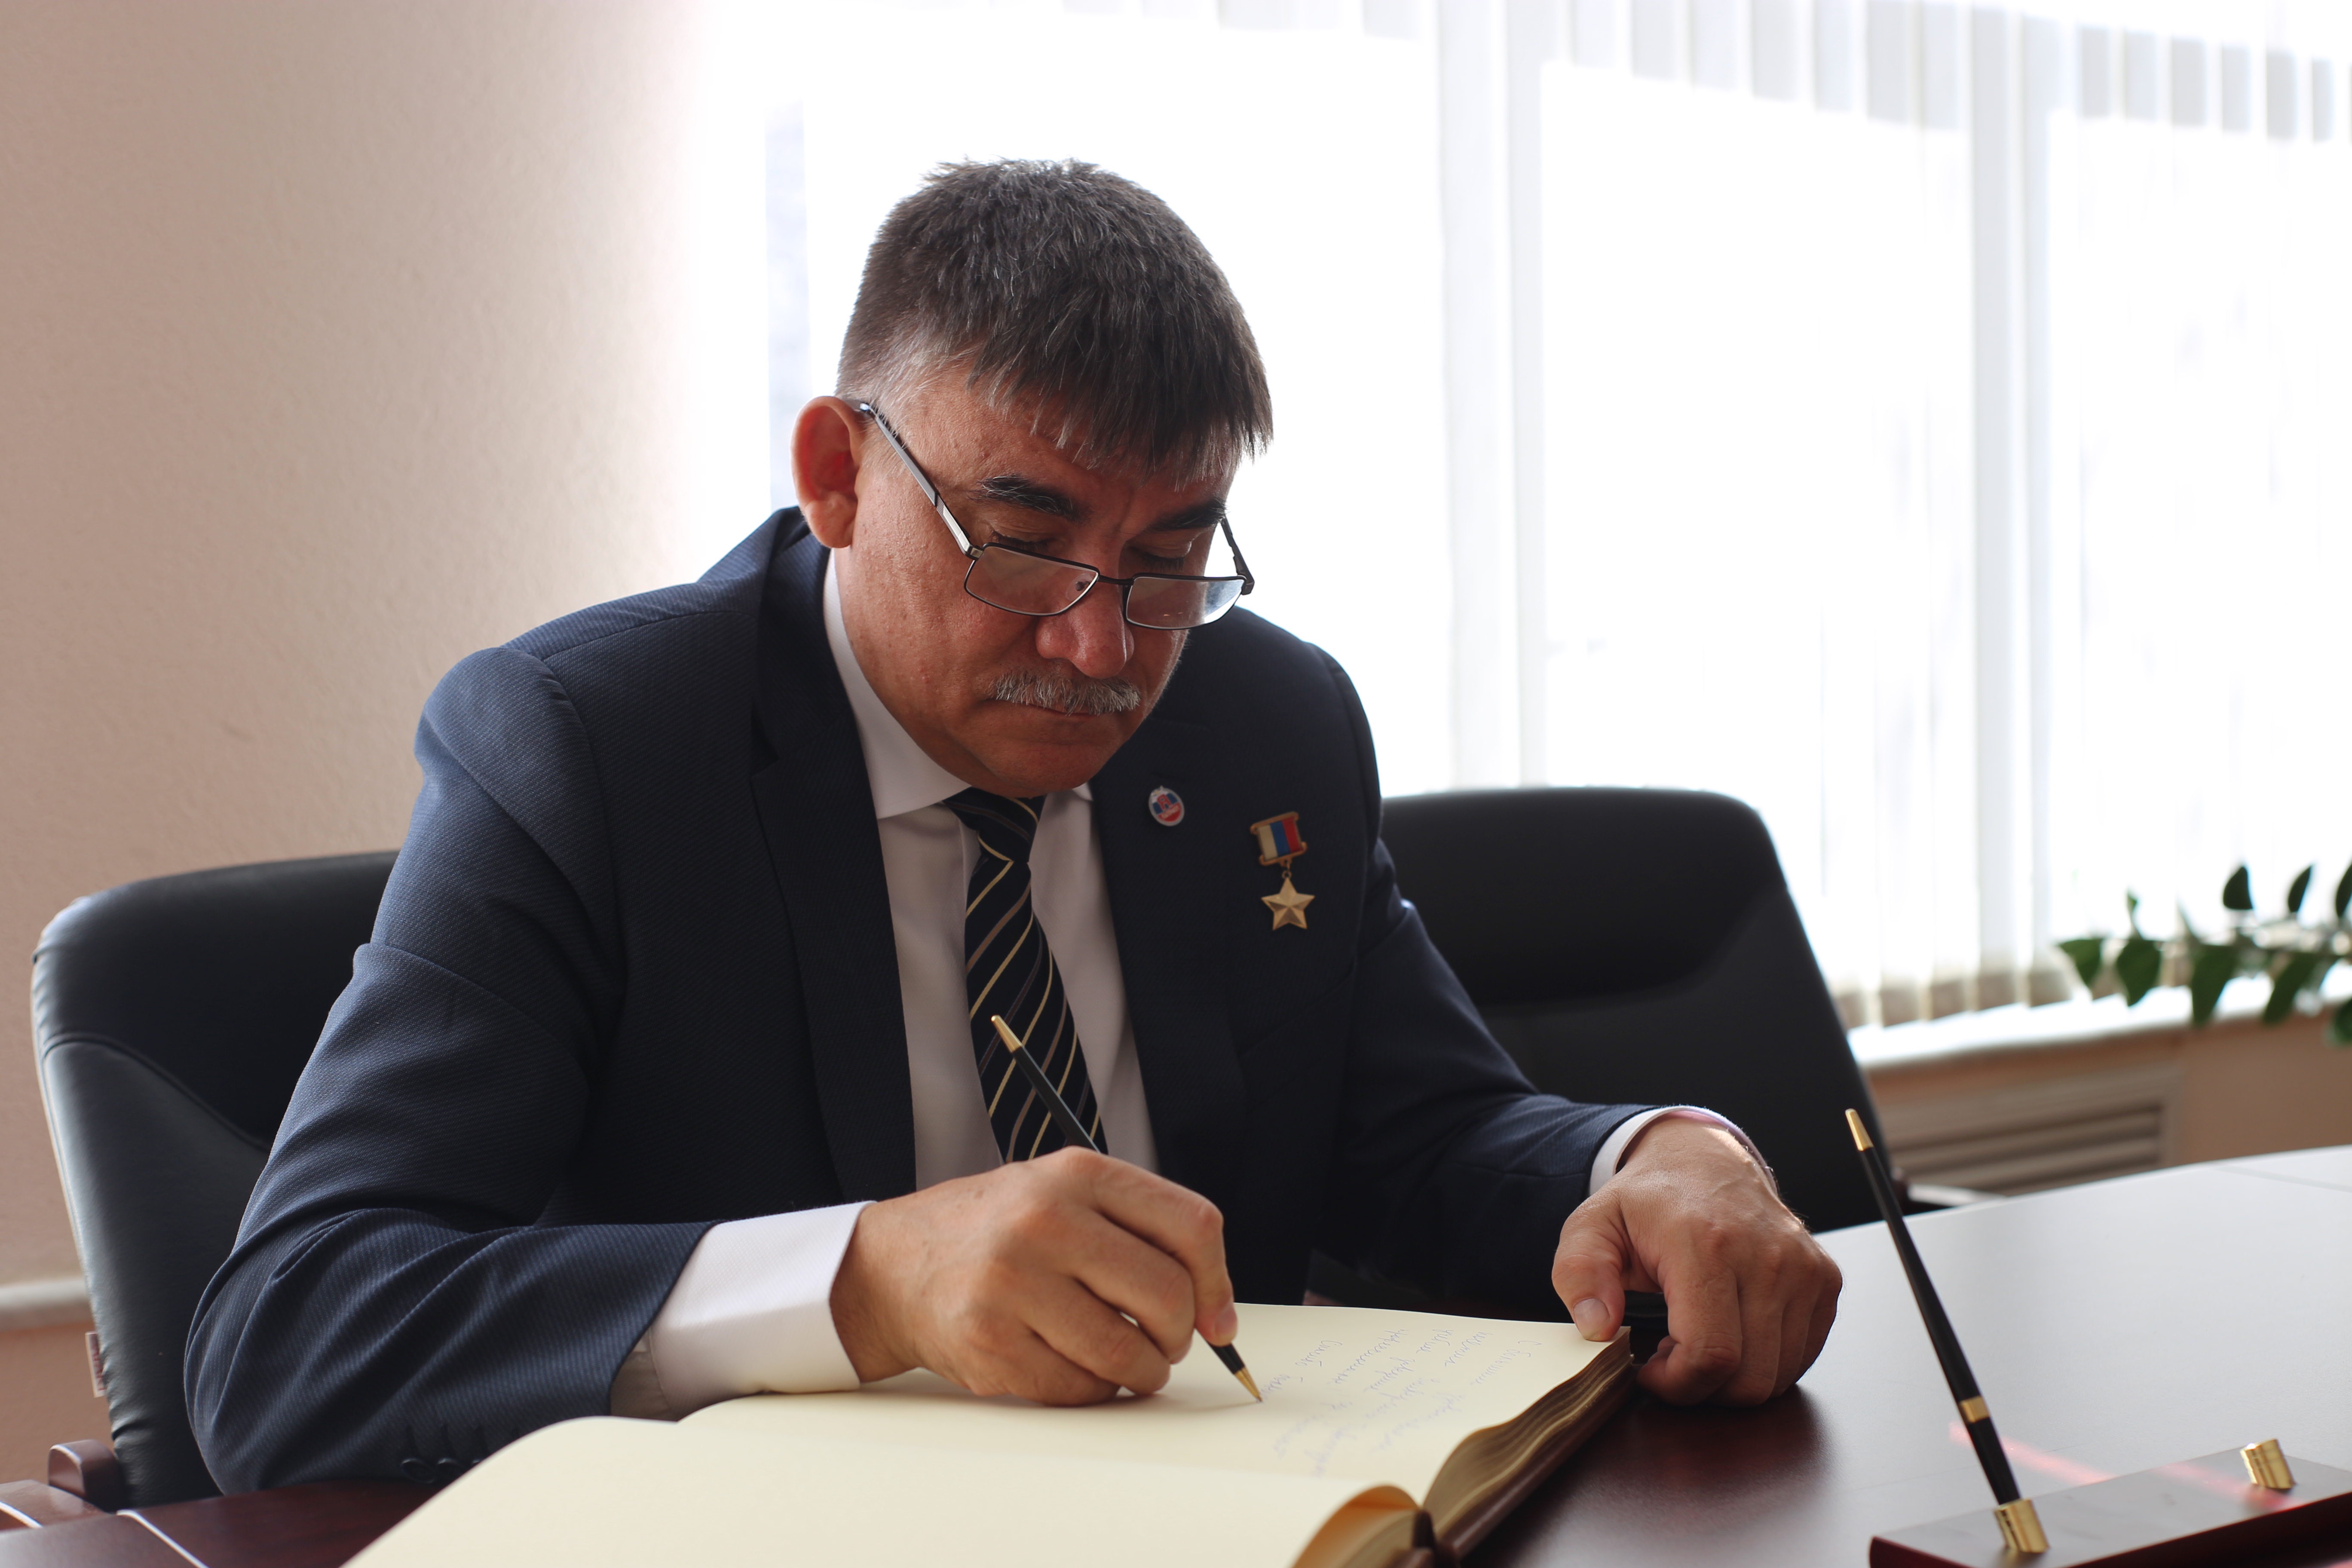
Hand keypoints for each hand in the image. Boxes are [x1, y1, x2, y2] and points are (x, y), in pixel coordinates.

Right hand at [828, 1148, 1237, 1404]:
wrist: (894, 1265)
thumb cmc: (996, 1233)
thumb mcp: (1063, 1195)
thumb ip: (1138, 1232)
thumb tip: (1216, 1312)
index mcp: (1077, 1175)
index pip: (1191, 1226)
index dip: (1217, 1283)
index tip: (1216, 1318)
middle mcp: (1045, 1220)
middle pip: (1166, 1296)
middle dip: (1178, 1336)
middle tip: (1162, 1344)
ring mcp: (1012, 1281)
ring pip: (1125, 1353)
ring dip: (1141, 1374)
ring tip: (1127, 1364)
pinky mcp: (989, 1341)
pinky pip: (1078, 1389)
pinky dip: (1092, 1392)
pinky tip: (1074, 1369)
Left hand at [1551, 1116, 1840, 1404]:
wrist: (1704, 1161)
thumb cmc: (1645, 1203)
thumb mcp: (1590, 1228)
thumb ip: (1580, 1275)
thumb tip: (1597, 1327)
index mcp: (1705, 1244)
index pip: (1710, 1354)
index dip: (1676, 1384)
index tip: (1648, 1368)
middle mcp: (1767, 1256)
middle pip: (1749, 1378)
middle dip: (1703, 1388)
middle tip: (1670, 1357)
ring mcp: (1804, 1268)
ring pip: (1779, 1375)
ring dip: (1734, 1378)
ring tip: (1697, 1339)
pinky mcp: (1824, 1279)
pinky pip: (1802, 1356)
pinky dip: (1766, 1361)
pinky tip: (1732, 1332)